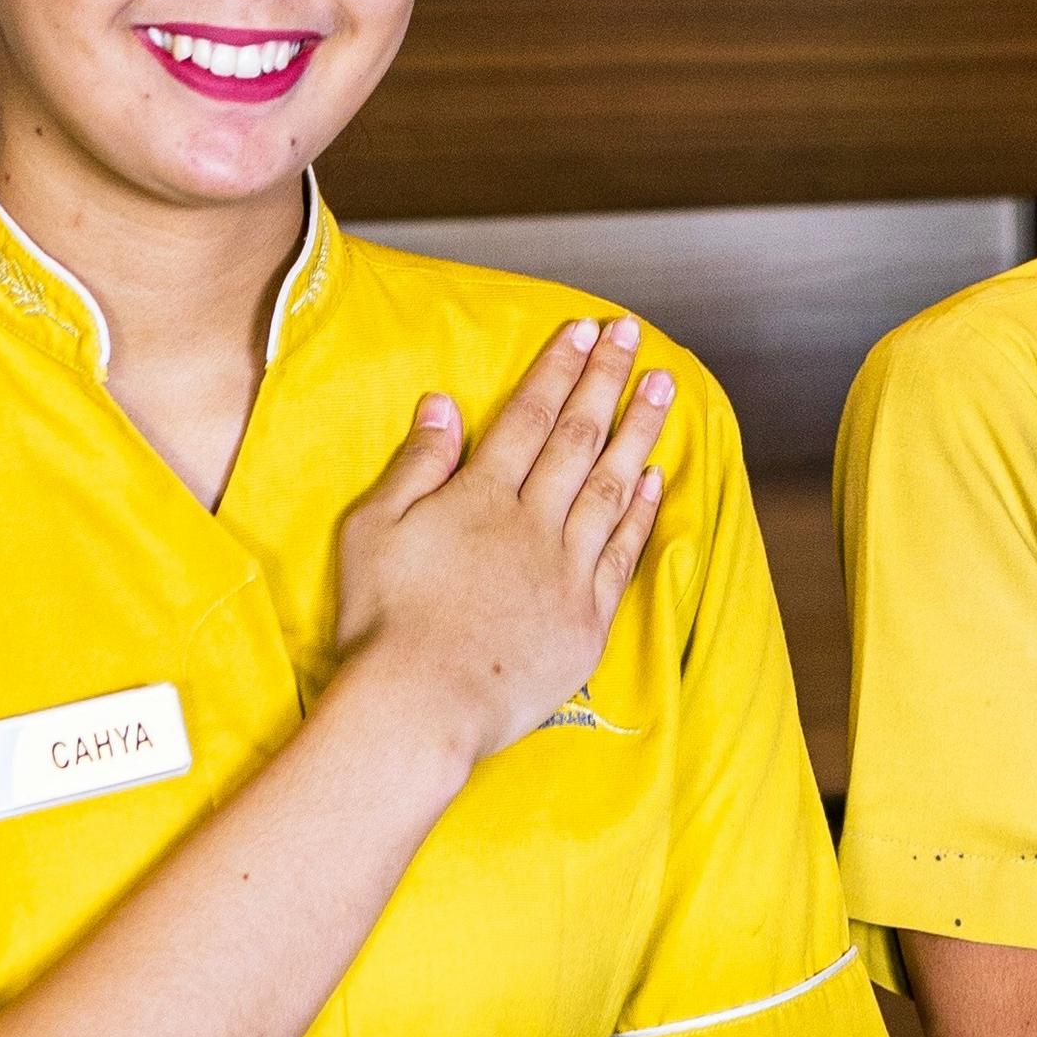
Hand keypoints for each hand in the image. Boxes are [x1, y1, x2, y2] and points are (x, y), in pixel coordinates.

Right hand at [334, 315, 671, 769]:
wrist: (421, 705)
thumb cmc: (384, 623)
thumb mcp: (373, 530)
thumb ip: (416, 465)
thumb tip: (442, 404)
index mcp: (480, 497)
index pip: (529, 416)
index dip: (559, 369)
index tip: (584, 331)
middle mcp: (532, 523)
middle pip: (578, 438)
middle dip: (607, 380)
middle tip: (633, 336)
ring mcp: (566, 570)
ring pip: (613, 485)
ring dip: (639, 431)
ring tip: (663, 389)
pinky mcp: (587, 618)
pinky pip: (624, 552)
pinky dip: (644, 512)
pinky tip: (656, 479)